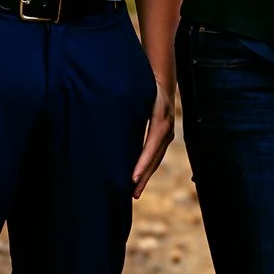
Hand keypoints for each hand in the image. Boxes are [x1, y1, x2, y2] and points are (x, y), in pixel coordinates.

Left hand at [130, 82, 174, 197]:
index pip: (151, 145)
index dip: (143, 162)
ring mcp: (168, 133)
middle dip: (144, 175)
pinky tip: (139, 178)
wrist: (161, 80)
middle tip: (132, 193)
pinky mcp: (164, 136)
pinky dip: (148, 168)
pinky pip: (156, 155)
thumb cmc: (143, 84)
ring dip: (146, 175)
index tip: (133, 177)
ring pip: (157, 159)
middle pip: (156, 156)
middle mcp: (166, 127)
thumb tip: (105, 111)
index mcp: (160, 118)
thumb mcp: (137, 91)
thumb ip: (126, 103)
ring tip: (134, 192)